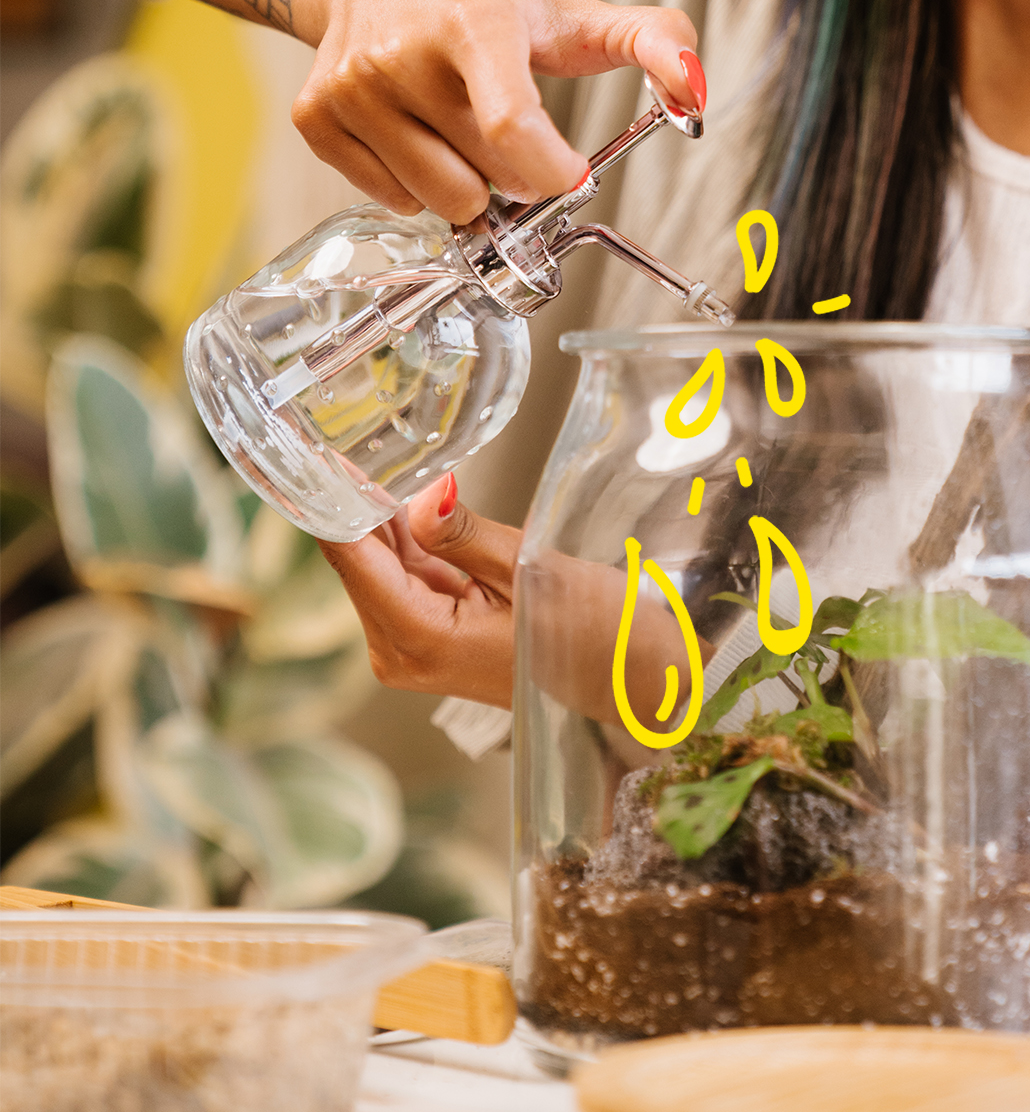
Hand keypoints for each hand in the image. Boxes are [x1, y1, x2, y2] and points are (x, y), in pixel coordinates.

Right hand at [294, 0, 702, 219]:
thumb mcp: (568, 10)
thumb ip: (652, 41)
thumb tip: (698, 89)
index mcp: (474, 23)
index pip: (511, 128)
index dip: (548, 171)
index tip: (569, 173)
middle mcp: (402, 53)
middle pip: (483, 180)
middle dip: (512, 174)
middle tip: (506, 129)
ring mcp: (353, 88)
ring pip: (437, 201)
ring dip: (464, 184)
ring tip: (459, 129)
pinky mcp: (315, 116)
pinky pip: (389, 199)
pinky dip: (413, 184)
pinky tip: (416, 132)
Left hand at [318, 473, 707, 734]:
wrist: (631, 683)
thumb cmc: (595, 637)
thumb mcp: (531, 571)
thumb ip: (464, 533)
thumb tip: (423, 494)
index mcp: (419, 638)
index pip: (353, 558)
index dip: (332, 500)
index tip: (315, 449)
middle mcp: (401, 650)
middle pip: (358, 559)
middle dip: (353, 499)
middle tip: (344, 429)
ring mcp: (413, 645)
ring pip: (379, 563)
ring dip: (378, 513)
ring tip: (373, 447)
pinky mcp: (430, 633)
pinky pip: (404, 573)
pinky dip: (403, 535)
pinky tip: (403, 490)